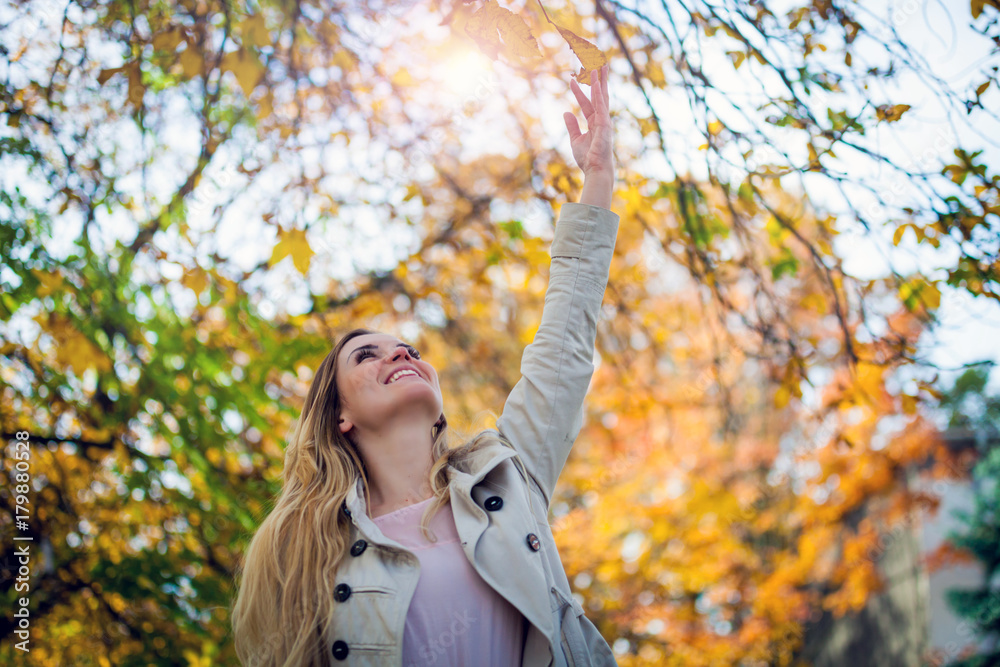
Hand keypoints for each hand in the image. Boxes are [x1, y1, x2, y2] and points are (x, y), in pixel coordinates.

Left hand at [563, 65, 613, 179]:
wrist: (595, 169)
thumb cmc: (587, 158)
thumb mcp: (575, 140)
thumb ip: (571, 126)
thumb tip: (566, 112)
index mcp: (595, 123)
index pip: (587, 103)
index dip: (579, 91)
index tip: (571, 80)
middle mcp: (601, 119)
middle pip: (599, 95)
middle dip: (598, 80)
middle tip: (597, 64)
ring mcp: (604, 120)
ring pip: (602, 96)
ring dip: (600, 81)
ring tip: (599, 65)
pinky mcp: (604, 124)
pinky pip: (601, 105)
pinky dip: (598, 93)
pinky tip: (596, 82)